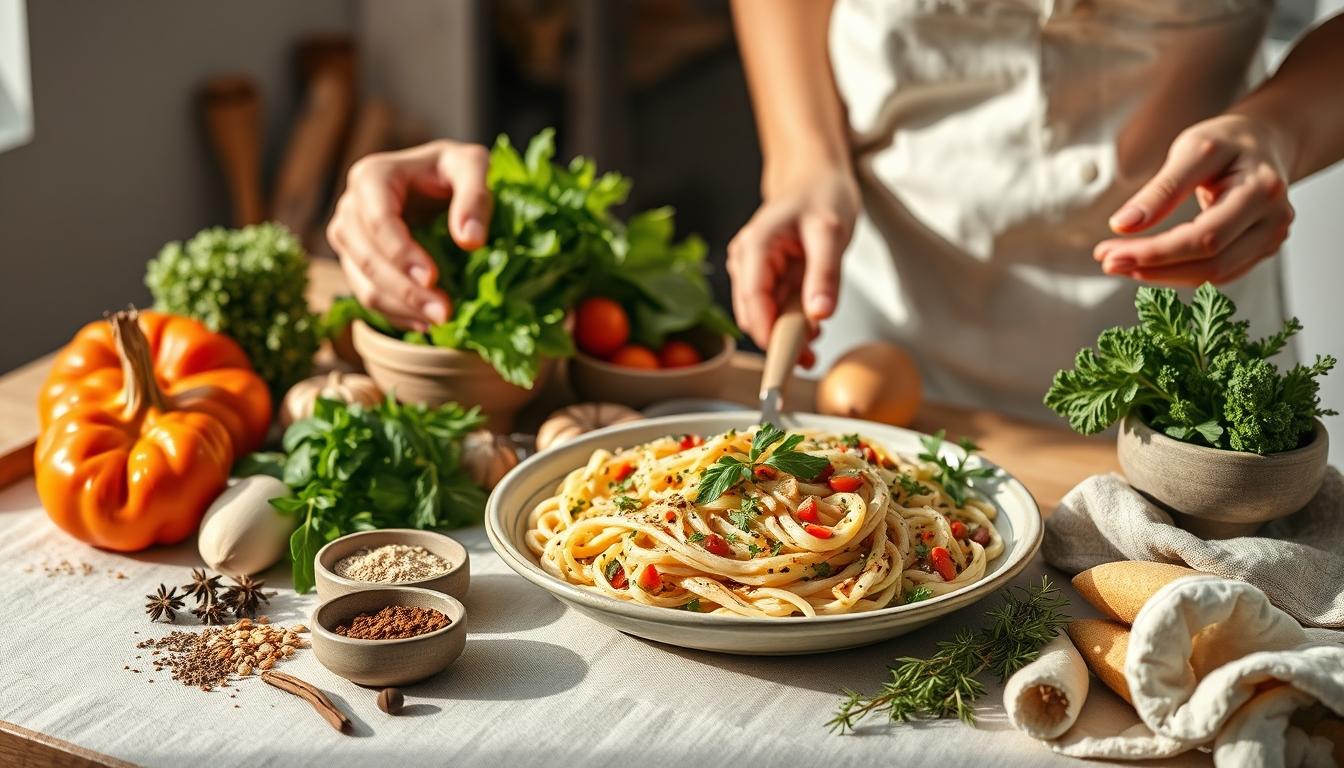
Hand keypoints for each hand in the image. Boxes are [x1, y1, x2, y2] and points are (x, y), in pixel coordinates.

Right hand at [327, 140, 492, 329]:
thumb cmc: (456, 170)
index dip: (401, 253)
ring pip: (364, 284)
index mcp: (371, 177)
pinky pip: (369, 297)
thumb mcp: (473, 166)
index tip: (432, 278)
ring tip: (441, 320)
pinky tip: (427, 323)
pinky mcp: (357, 265)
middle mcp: (350, 208)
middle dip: (405, 291)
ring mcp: (349, 239)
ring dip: (402, 309)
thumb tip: (470, 240)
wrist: (440, 179)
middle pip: (367, 258)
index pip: (377, 221)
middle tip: (445, 312)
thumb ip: (475, 197)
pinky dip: (397, 315)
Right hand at [727, 165, 858, 365]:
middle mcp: (746, 260)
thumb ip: (824, 274)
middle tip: (813, 355)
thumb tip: (819, 314)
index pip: (752, 301)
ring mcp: (752, 270)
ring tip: (818, 336)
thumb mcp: (830, 232)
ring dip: (787, 334)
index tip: (790, 359)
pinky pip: (774, 308)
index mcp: (755, 246)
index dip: (768, 334)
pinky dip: (792, 321)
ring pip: (763, 316)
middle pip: (753, 315)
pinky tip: (812, 322)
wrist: (816, 178)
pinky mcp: (764, 278)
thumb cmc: (820, 194)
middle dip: (780, 339)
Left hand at [1095, 114, 1294, 285]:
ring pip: (1213, 276)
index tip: (1110, 254)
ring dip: (1161, 275)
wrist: (1263, 143)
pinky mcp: (1260, 250)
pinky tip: (1149, 264)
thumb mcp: (1191, 150)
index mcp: (1261, 191)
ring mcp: (1271, 239)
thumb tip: (1123, 226)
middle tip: (1107, 261)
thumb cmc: (1228, 141)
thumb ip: (1161, 190)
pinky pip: (1217, 274)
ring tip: (1121, 261)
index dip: (1154, 252)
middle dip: (1152, 267)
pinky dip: (1179, 273)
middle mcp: (1274, 221)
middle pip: (1210, 264)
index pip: (1204, 238)